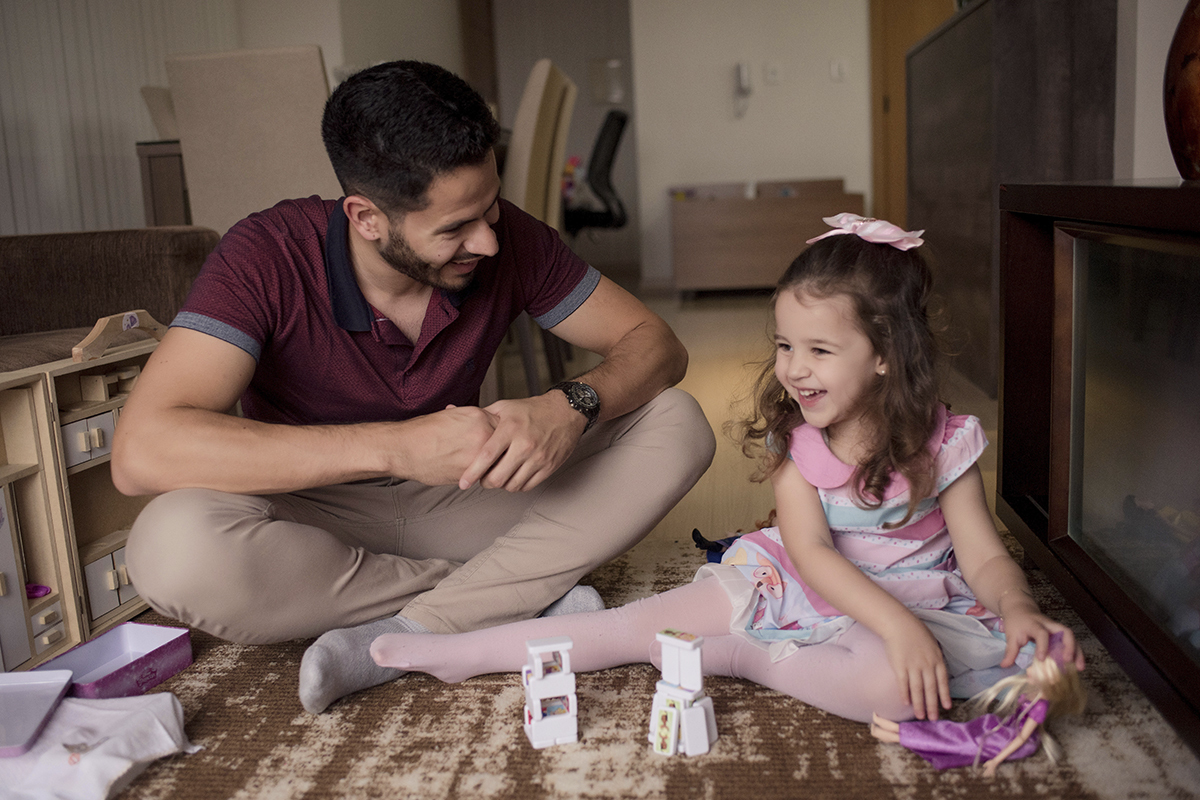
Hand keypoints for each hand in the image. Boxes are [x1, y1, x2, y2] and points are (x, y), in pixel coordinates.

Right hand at [384, 405, 497, 484]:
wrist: (403, 447)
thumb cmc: (422, 433)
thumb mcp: (450, 416)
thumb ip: (469, 420)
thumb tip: (478, 419)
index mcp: (478, 415)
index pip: (504, 427)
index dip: (502, 438)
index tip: (500, 444)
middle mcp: (483, 431)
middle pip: (506, 445)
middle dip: (503, 453)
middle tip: (500, 459)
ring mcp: (479, 452)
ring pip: (499, 462)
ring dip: (496, 467)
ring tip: (488, 469)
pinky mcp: (471, 470)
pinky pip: (486, 475)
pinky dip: (484, 477)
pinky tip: (474, 475)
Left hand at [457, 392, 585, 490]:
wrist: (566, 411)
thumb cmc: (532, 410)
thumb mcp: (505, 407)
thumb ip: (482, 416)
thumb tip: (451, 410)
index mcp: (510, 428)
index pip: (487, 456)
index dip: (472, 473)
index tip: (463, 483)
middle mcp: (525, 444)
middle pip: (498, 477)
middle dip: (486, 483)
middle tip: (482, 479)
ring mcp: (538, 457)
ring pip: (513, 485)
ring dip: (502, 485)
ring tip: (499, 477)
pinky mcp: (549, 466)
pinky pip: (528, 486)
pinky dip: (517, 485)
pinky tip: (514, 477)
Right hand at [882, 614, 950, 720]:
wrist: (898, 624)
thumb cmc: (915, 632)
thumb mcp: (932, 644)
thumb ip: (935, 658)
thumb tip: (937, 671)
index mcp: (936, 659)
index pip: (942, 681)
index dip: (944, 695)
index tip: (946, 707)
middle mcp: (927, 665)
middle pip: (931, 689)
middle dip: (932, 705)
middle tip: (933, 719)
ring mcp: (913, 666)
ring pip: (918, 689)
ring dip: (919, 704)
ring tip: (920, 716)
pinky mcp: (900, 666)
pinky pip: (903, 683)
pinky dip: (905, 694)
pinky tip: (906, 702)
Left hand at [998, 593, 1085, 670]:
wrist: (1020, 608)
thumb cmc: (1016, 622)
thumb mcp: (1011, 635)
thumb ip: (1010, 651)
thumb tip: (1005, 666)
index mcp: (1034, 624)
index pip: (1041, 633)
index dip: (1042, 646)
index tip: (1040, 658)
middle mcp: (1048, 625)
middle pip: (1065, 631)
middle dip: (1069, 646)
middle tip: (1067, 661)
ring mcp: (1056, 629)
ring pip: (1071, 637)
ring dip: (1077, 652)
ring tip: (1079, 667)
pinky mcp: (1060, 633)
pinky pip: (1071, 642)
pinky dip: (1076, 653)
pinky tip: (1078, 665)